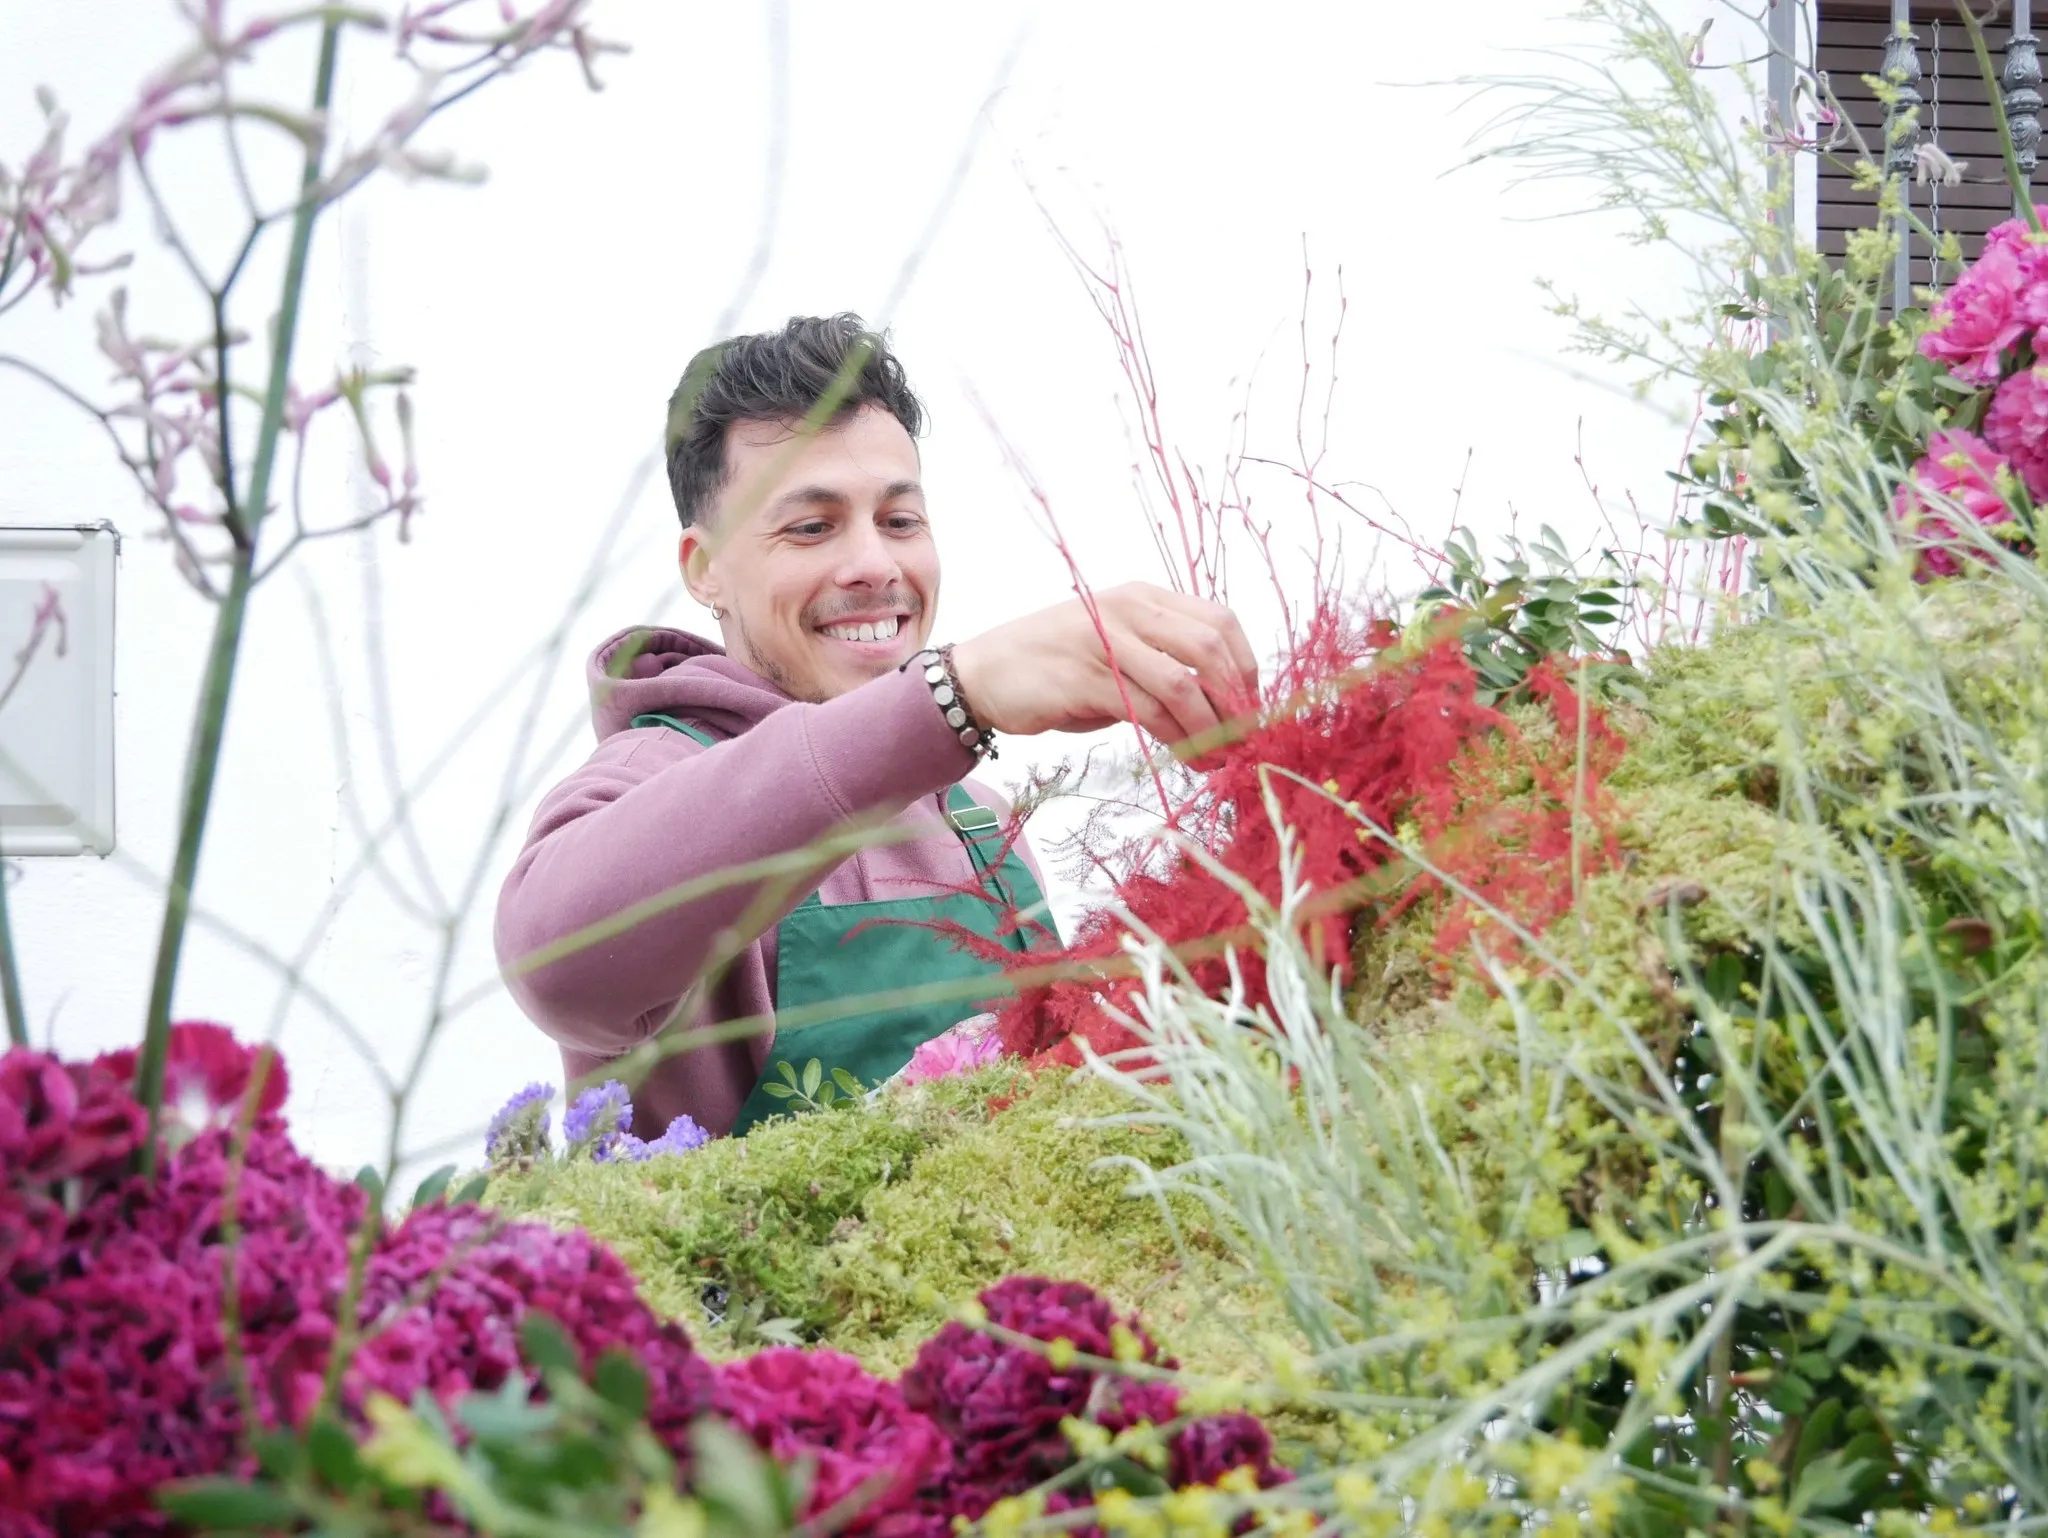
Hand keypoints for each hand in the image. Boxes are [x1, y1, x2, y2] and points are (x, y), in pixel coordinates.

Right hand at [949, 583, 1259, 755]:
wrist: (984, 674)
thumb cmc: (1054, 667)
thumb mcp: (1115, 647)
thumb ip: (1161, 660)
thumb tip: (1220, 701)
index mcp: (1143, 597)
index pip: (1219, 620)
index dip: (1248, 666)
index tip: (1253, 707)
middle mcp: (1130, 610)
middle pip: (1210, 648)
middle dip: (1237, 700)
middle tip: (1245, 738)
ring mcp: (1108, 642)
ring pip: (1184, 684)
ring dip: (1213, 729)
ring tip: (1220, 758)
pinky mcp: (1089, 680)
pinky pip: (1151, 712)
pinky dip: (1180, 740)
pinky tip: (1189, 759)